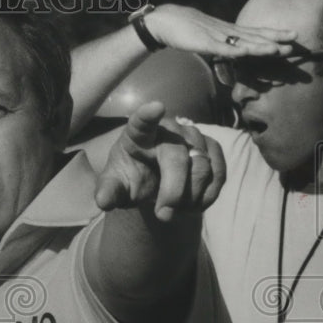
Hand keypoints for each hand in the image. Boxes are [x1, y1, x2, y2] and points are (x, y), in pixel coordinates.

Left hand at [96, 101, 224, 221]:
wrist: (152, 181)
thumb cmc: (130, 177)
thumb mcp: (115, 186)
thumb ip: (108, 192)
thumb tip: (103, 202)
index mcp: (138, 134)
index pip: (142, 122)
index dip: (148, 115)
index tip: (156, 107)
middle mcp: (169, 130)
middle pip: (177, 159)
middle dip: (172, 193)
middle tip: (163, 216)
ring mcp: (193, 137)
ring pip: (202, 168)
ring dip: (191, 197)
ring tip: (175, 209)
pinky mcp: (212, 150)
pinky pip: (219, 174)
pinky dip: (207, 195)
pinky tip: (193, 206)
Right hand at [145, 4, 296, 56]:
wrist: (163, 21)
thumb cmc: (184, 30)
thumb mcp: (208, 38)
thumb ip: (221, 45)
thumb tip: (233, 52)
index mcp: (228, 31)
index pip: (255, 32)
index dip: (274, 34)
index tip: (293, 36)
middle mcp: (225, 32)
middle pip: (254, 35)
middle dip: (275, 38)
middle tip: (296, 39)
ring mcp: (214, 36)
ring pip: (241, 42)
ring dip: (260, 45)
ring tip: (278, 48)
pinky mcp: (201, 42)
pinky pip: (220, 48)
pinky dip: (233, 50)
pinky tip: (245, 52)